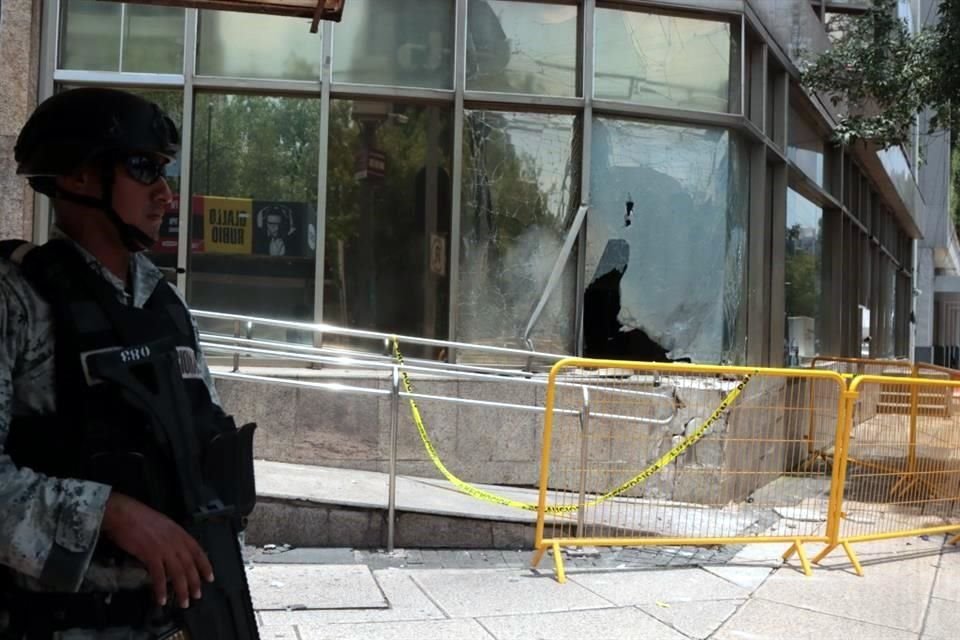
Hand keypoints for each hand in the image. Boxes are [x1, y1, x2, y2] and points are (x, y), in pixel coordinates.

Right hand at [100, 492, 213, 607]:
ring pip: (178, 573)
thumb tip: (175, 552)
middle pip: (189, 565)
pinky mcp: (150, 555)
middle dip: (195, 582)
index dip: (205, 566)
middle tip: (197, 596)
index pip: (198, 551)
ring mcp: (164, 548)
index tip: (210, 578)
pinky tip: (161, 599)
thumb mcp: (164, 524)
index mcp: (180, 533)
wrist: (123, 513)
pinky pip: (159, 576)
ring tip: (183, 602)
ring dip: (181, 590)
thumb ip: (172, 537)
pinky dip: (161, 589)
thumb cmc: (140, 518)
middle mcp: (176, 541)